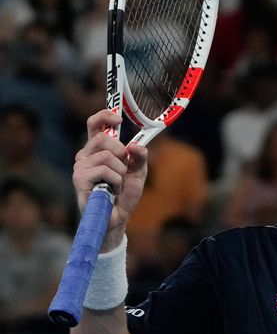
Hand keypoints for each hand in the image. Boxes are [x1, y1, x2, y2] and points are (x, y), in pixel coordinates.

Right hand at [73, 110, 148, 250]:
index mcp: (98, 150)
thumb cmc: (123, 194)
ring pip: (107, 155)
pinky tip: (112, 191)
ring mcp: (80, 167)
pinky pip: (104, 170)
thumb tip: (135, 146)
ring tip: (117, 184)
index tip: (117, 119)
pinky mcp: (79, 179)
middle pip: (103, 138)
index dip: (104, 117)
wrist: (117, 217)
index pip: (94, 125)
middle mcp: (85, 155)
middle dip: (121, 153)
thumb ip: (139, 157)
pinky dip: (115, 181)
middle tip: (124, 169)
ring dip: (120, 172)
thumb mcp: (138, 173)